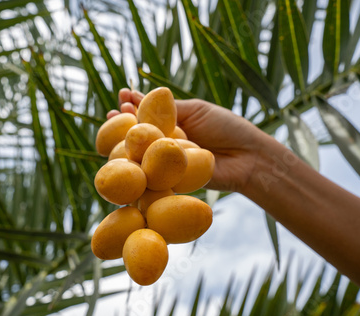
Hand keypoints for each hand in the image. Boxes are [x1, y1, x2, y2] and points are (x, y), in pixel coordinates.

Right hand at [108, 88, 270, 192]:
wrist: (247, 156)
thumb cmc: (226, 128)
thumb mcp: (196, 110)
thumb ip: (170, 108)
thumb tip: (142, 98)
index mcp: (175, 122)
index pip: (149, 112)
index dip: (134, 103)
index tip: (123, 94)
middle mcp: (168, 141)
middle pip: (140, 131)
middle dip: (123, 121)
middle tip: (112, 112)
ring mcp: (168, 160)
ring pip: (141, 150)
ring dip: (124, 140)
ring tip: (112, 125)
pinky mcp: (170, 177)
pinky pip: (150, 170)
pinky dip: (135, 162)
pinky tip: (124, 152)